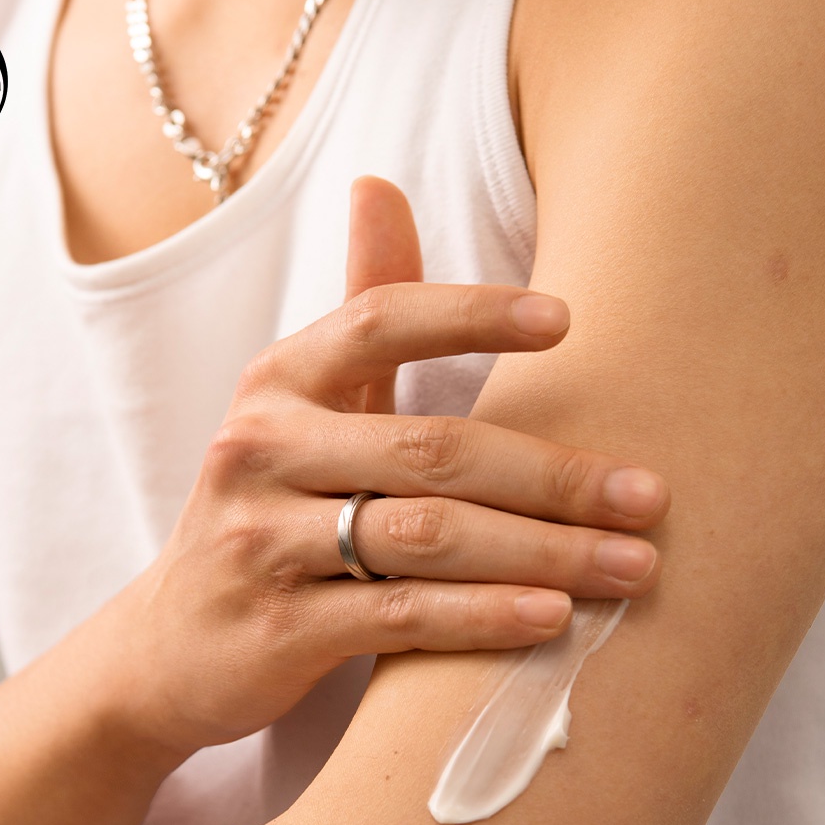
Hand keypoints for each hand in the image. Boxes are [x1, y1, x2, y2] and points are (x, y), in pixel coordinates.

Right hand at [109, 176, 669, 759]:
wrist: (175, 641)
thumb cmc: (267, 508)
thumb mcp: (302, 406)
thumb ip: (356, 306)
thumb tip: (379, 183)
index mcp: (276, 382)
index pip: (378, 322)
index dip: (472, 315)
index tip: (568, 322)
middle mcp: (260, 449)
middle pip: (431, 449)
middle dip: (553, 476)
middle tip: (649, 496)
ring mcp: (261, 541)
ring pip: (426, 537)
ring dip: (542, 552)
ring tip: (632, 565)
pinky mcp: (277, 628)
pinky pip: (398, 615)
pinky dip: (482, 618)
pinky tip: (552, 617)